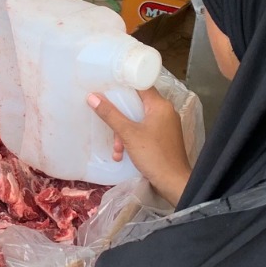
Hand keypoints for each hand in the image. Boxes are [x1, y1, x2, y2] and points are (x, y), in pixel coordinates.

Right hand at [89, 89, 190, 206]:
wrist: (173, 183)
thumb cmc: (153, 155)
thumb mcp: (128, 134)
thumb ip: (110, 114)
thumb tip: (92, 97)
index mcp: (160, 105)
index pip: (140, 84)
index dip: (123, 83)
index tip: (106, 86)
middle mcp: (165, 111)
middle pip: (136, 104)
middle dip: (119, 117)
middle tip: (109, 126)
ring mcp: (165, 125)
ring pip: (138, 120)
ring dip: (123, 133)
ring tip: (117, 149)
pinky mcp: (163, 138)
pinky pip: (143, 131)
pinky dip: (132, 140)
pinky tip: (123, 154)